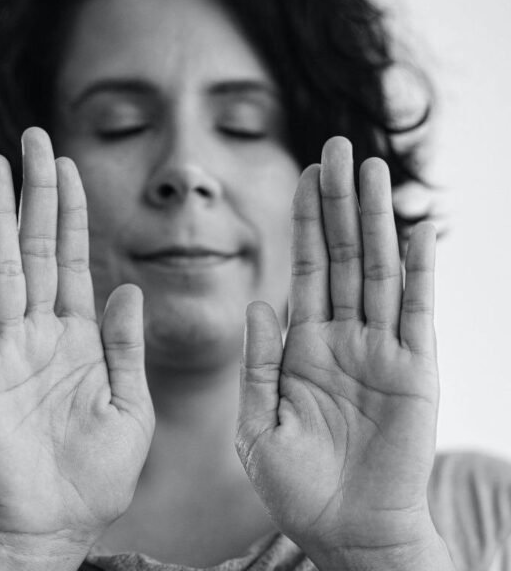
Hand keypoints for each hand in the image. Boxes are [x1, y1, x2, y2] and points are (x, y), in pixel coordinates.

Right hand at [0, 128, 153, 549]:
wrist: (59, 517)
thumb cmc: (100, 468)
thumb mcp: (131, 402)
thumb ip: (128, 345)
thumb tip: (130, 288)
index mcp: (84, 337)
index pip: (76, 261)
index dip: (75, 216)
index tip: (74, 171)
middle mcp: (44, 330)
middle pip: (39, 248)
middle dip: (39, 196)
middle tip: (38, 142)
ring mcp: (9, 345)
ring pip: (3, 265)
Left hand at [237, 137, 446, 566]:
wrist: (344, 531)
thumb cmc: (297, 486)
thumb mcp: (258, 422)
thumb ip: (257, 361)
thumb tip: (260, 300)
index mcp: (304, 345)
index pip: (306, 268)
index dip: (305, 222)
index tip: (303, 175)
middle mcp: (344, 336)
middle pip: (343, 254)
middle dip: (338, 202)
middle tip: (336, 147)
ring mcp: (381, 349)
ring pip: (380, 269)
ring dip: (377, 219)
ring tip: (372, 170)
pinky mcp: (414, 370)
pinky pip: (418, 310)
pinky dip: (420, 269)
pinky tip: (417, 230)